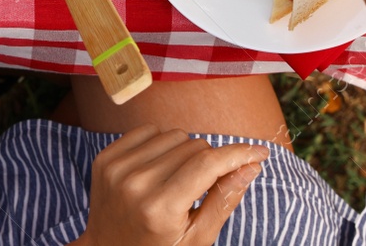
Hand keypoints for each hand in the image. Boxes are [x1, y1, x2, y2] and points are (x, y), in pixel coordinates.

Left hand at [72, 126, 266, 245]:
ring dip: (184, 152)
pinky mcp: (105, 158)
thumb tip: (252, 165)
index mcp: (161, 209)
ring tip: (177, 180)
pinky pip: (148, 130)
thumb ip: (224, 200)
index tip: (260, 152)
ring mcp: (117, 169)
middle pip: (193, 146)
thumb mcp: (197, 237)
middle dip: (209, 161)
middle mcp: (136, 184)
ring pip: (173, 135)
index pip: (208, 164)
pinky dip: (161, 144)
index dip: (239, 154)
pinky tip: (158, 169)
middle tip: (202, 186)